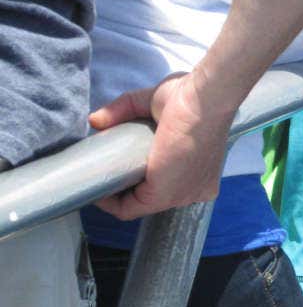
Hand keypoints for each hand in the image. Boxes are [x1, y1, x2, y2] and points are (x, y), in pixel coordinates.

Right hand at [90, 71, 236, 220]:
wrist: (204, 98)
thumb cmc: (191, 97)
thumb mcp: (156, 102)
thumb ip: (125, 109)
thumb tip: (94, 121)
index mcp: (202, 172)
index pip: (166, 185)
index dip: (138, 178)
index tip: (116, 164)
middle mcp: (196, 190)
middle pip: (151, 197)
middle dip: (123, 186)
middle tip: (103, 168)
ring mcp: (182, 196)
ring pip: (137, 205)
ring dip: (113, 194)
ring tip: (96, 176)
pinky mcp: (164, 195)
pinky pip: (128, 209)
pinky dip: (108, 202)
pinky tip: (96, 187)